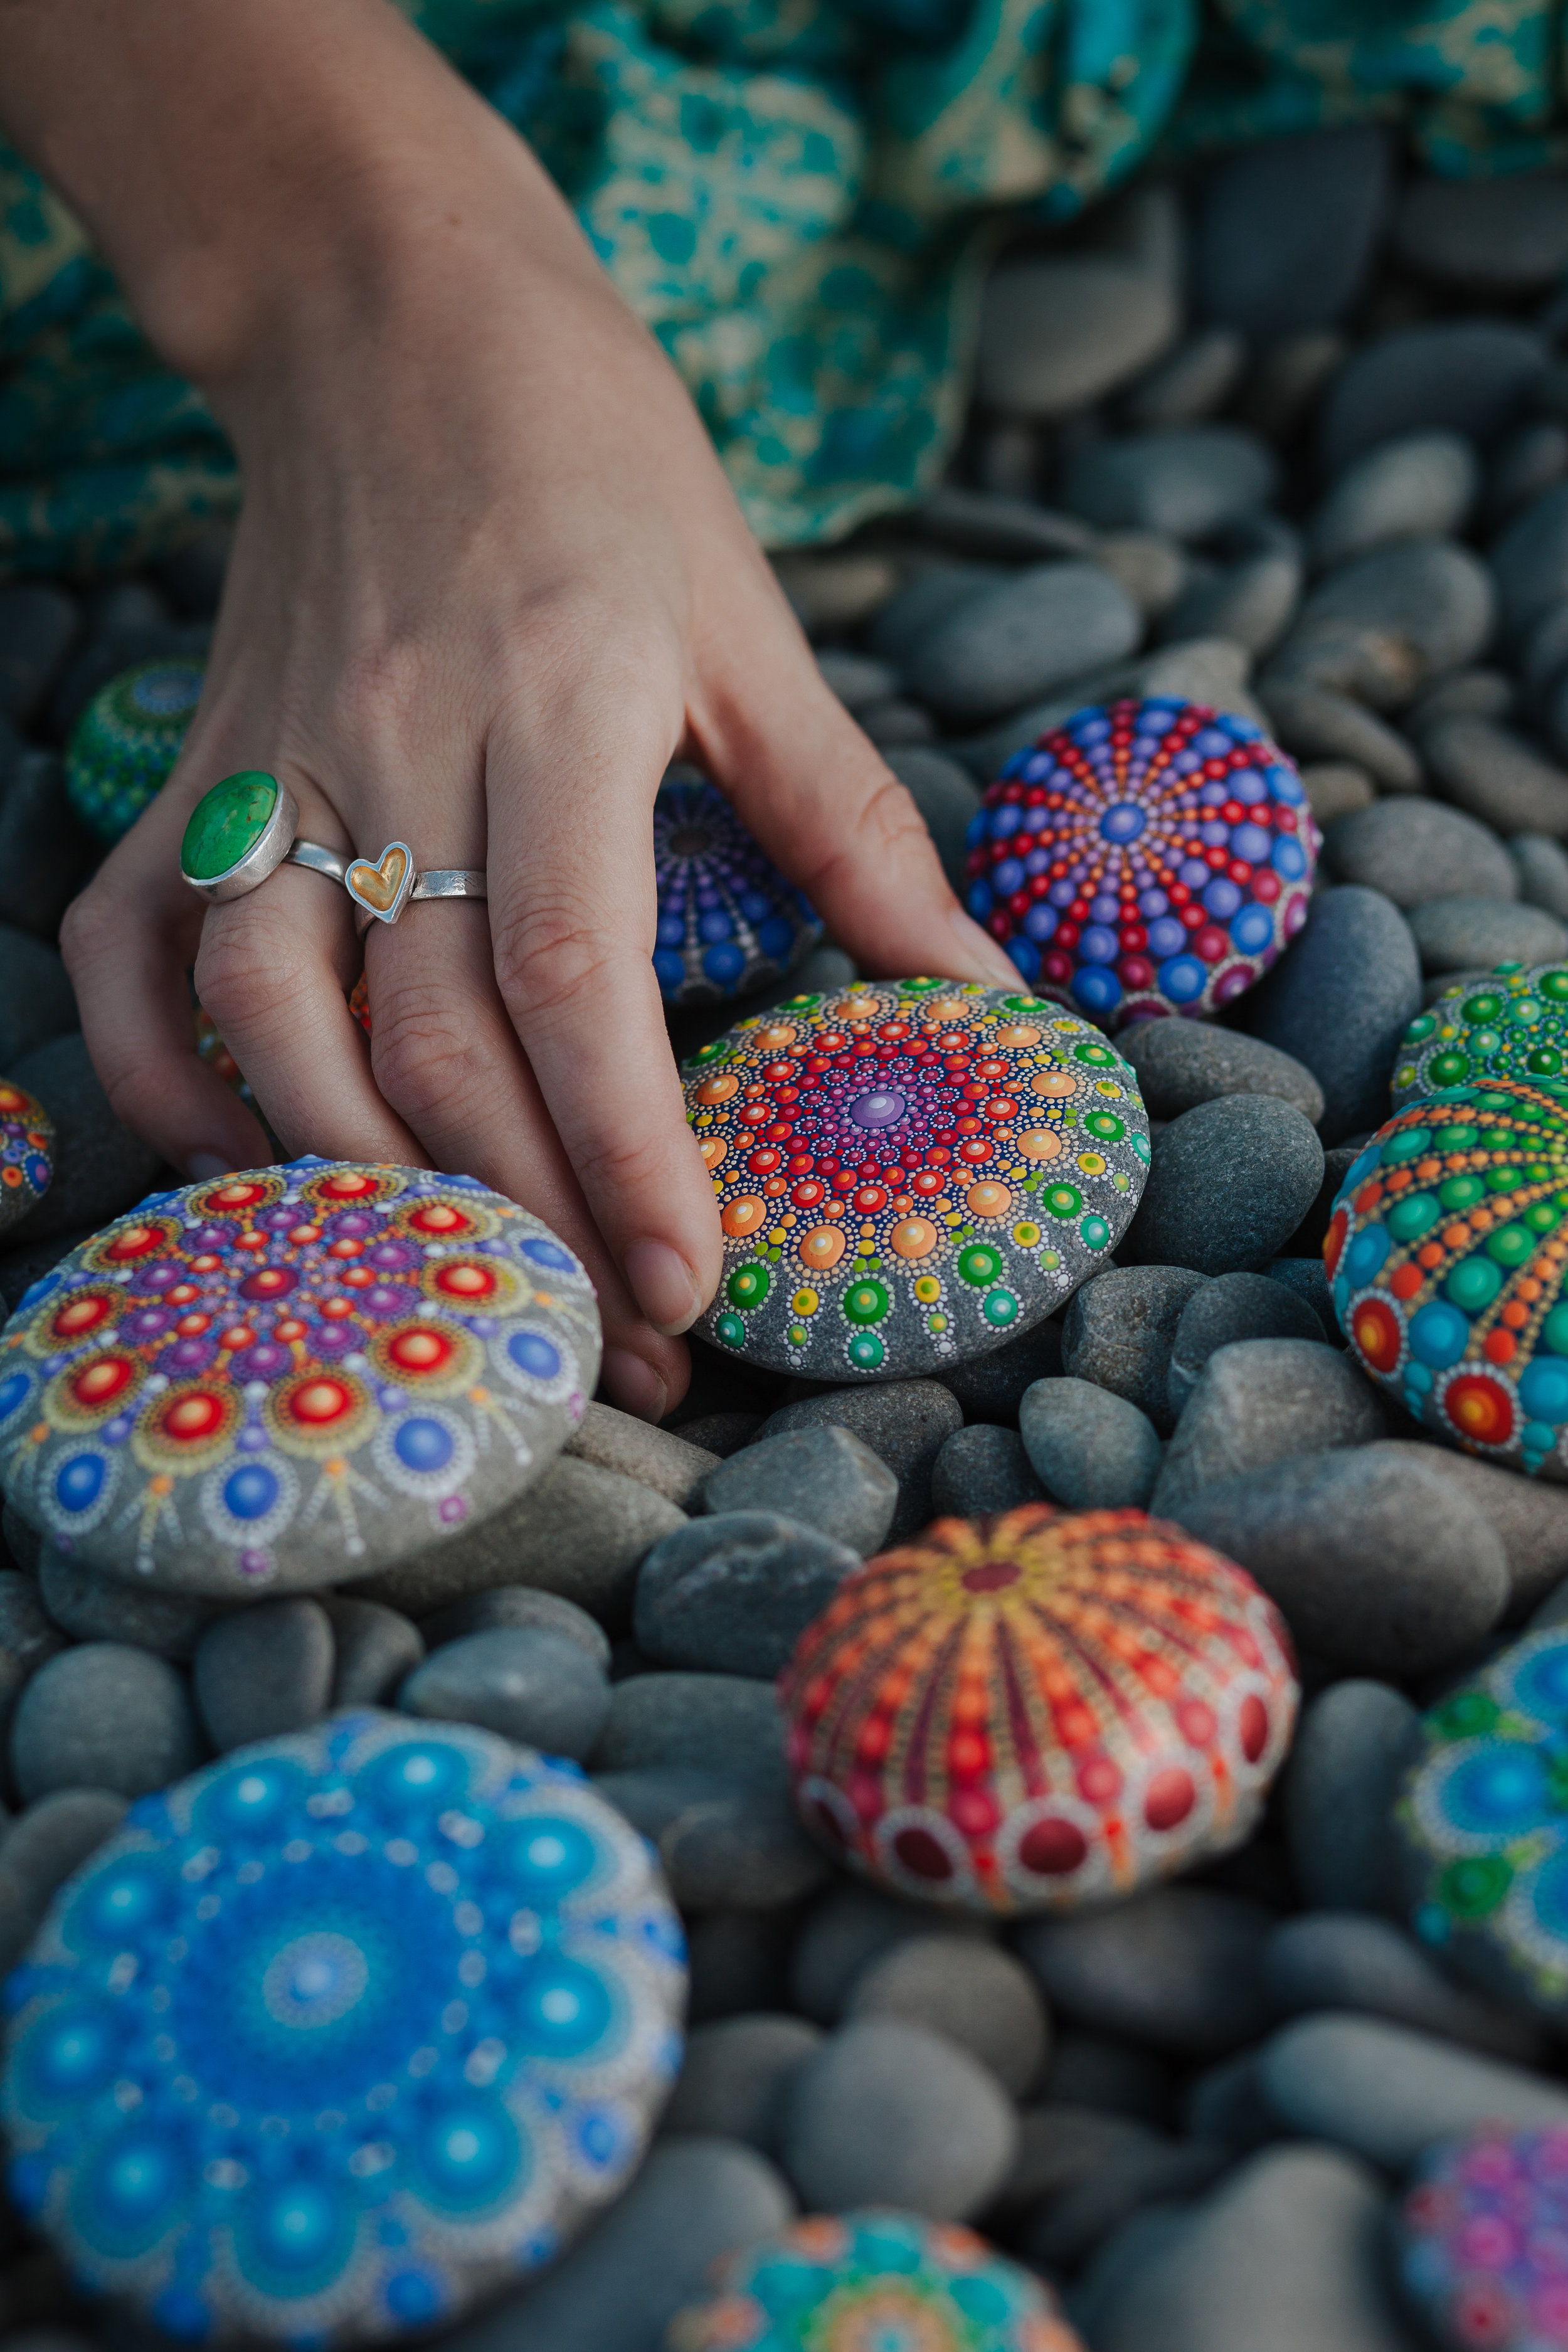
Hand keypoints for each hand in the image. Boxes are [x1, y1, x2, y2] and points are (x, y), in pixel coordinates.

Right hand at [29, 2, 1018, 1416]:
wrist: (392, 312)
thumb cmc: (600, 463)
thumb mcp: (752, 624)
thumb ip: (855, 827)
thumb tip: (977, 1001)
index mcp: (558, 700)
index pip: (571, 973)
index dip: (622, 1151)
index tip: (691, 1287)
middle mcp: (395, 744)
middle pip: (428, 1037)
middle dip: (529, 1221)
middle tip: (628, 1352)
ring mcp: (269, 760)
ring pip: (270, 1018)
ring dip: (366, 1189)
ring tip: (478, 1302)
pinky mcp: (193, 768)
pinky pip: (134, 950)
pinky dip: (167, 1082)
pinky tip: (250, 1171)